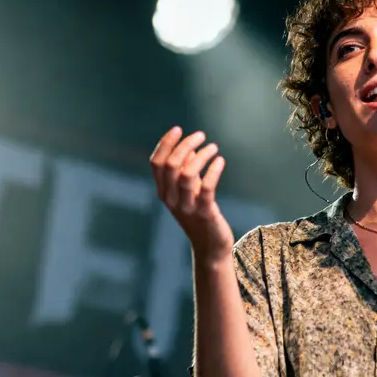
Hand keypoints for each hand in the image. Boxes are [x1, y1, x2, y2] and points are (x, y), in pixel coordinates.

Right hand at [149, 127, 233, 261]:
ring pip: (187, 174)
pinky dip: (213, 170)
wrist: (209, 247)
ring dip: (201, 156)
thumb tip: (190, 147)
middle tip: (201, 135)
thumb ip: (184, 172)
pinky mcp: (204, 213)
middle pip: (171, 165)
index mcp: (163, 192)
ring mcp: (186, 207)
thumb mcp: (187, 193)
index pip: (156, 163)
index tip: (178, 129)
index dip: (165, 144)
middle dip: (185, 145)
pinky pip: (206, 188)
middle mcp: (171, 199)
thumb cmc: (199, 215)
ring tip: (213, 147)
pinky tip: (220, 161)